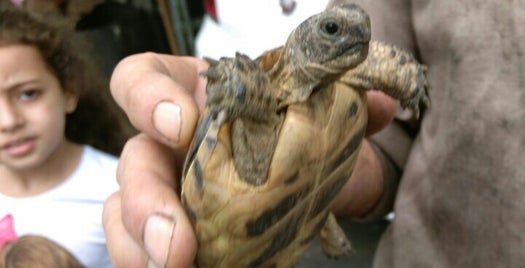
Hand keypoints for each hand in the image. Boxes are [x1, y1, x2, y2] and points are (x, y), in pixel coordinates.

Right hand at [102, 52, 396, 266]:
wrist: (310, 173)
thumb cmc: (300, 132)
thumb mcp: (320, 114)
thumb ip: (349, 107)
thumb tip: (384, 104)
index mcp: (195, 97)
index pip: (142, 79)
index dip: (148, 98)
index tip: (182, 124)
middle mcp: (169, 143)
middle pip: (133, 162)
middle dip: (146, 203)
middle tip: (177, 242)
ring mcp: (168, 190)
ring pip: (125, 215)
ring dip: (141, 249)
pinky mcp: (177, 231)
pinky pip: (149, 251)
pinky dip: (156, 263)